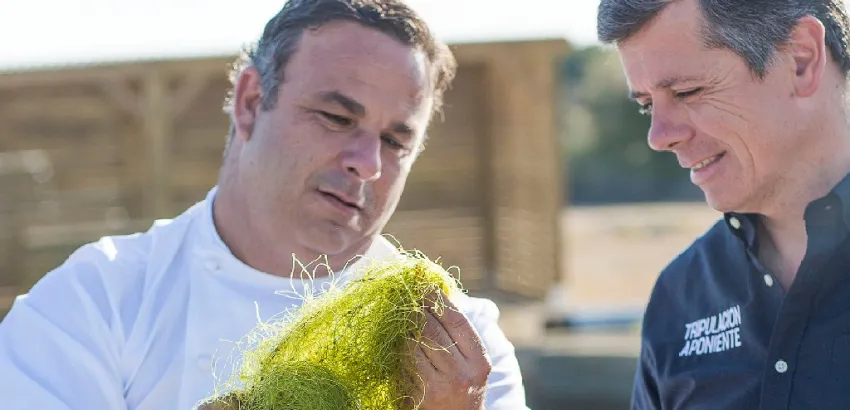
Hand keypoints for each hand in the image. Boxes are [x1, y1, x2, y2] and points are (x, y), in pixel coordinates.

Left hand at [409, 291, 491, 409]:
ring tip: (398, 313)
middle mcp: (461, 372)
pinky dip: (399, 347)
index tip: (425, 285)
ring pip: (414, 344)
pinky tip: (395, 337)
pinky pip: (404, 362)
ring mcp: (439, 385)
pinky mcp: (419, 394)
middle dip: (416, 309)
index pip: (456, 321)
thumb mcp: (472, 362)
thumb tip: (439, 295)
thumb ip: (459, 334)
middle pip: (432, 330)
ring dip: (404, 326)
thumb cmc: (464, 385)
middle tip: (405, 294)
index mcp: (478, 360)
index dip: (439, 300)